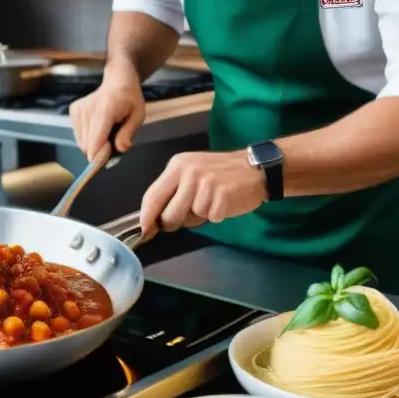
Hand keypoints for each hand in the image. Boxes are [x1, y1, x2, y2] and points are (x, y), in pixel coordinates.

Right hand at [70, 68, 145, 160]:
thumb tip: (120, 149)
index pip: (95, 140)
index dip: (99, 156)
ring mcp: (78, 109)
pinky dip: (88, 138)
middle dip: (100, 151)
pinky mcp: (73, 111)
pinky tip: (98, 127)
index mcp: (106, 109)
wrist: (117, 81)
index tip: (107, 160)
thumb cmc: (130, 100)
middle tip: (113, 142)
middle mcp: (87, 109)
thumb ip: (128, 133)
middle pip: (88, 146)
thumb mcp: (138, 116)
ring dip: (94, 145)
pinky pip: (79, 136)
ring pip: (82, 143)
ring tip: (106, 131)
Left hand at [139, 151, 266, 233]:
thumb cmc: (220, 174)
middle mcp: (189, 172)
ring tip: (210, 203)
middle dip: (175, 222)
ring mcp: (206, 182)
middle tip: (189, 215)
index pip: (152, 195)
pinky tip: (223, 203)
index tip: (143, 232)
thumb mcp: (191, 174)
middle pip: (169, 213)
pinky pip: (210, 218)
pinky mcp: (222, 194)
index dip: (146, 217)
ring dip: (199, 217)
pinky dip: (216, 216)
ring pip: (190, 218)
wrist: (255, 168)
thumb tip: (152, 220)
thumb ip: (172, 192)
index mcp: (177, 165)